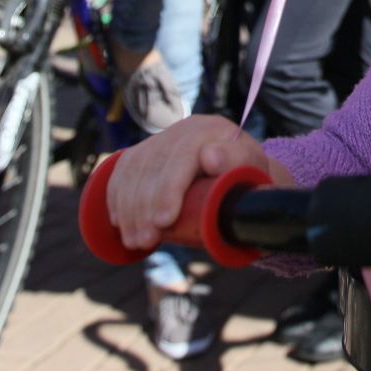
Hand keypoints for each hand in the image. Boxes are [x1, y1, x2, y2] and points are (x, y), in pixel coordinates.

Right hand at [105, 115, 291, 252]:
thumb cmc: (248, 181)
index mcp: (213, 130)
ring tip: (135, 241)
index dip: (169, 189)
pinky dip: (117, 197)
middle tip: (146, 241)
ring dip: (129, 208)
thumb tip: (211, 157)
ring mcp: (164, 138)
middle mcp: (185, 129)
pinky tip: (119, 221)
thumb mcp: (253, 174)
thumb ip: (238, 163)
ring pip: (134, 169)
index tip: (165, 221)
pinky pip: (123, 170)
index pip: (182, 156)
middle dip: (144, 207)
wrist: (241, 174)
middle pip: (153, 165)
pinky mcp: (147, 151)